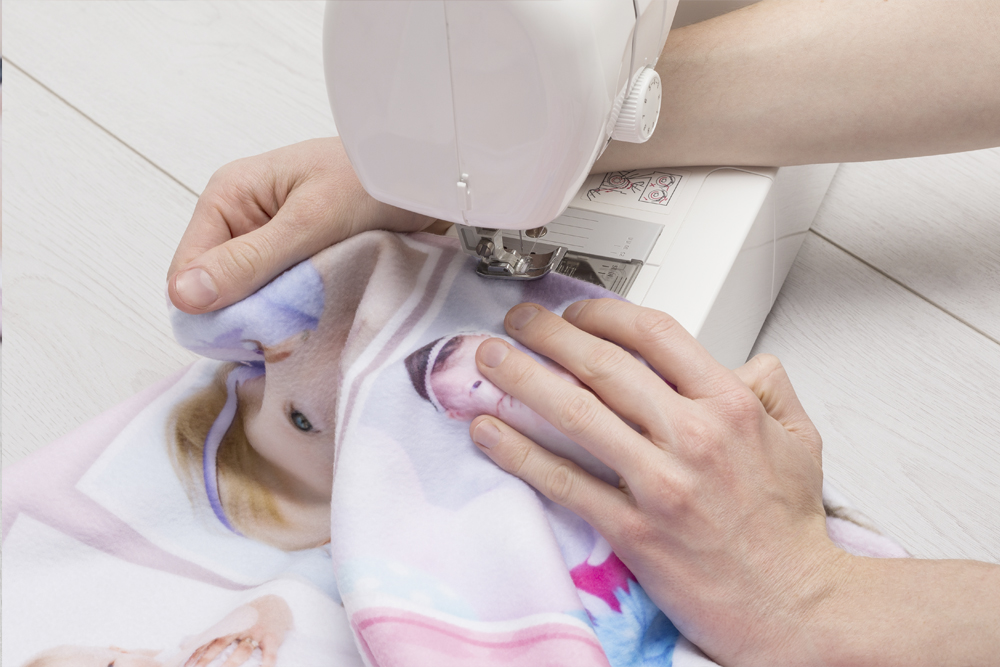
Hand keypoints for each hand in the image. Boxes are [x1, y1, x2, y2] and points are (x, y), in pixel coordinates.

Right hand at [168, 138, 432, 312]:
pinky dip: (298, 313)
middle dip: (247, 317)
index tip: (252, 335)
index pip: (187, 274)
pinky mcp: (298, 262)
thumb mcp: (310, 221)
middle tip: (290, 333)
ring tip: (311, 324)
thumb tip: (183, 296)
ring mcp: (270, 244)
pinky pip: (282, 299)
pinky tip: (321, 318)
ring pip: (251, 301)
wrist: (425, 175)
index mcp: (227, 198)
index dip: (210, 312)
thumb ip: (250, 260)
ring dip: (276, 318)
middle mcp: (241, 221)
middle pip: (217, 292)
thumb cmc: (371, 180)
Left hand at [184, 595, 291, 666]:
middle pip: (221, 644)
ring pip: (242, 650)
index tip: (185, 665)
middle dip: (207, 659)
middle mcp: (241, 627)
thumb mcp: (233, 619)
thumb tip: (186, 644)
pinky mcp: (273, 638)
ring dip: (231, 663)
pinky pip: (269, 654)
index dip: (196, 652)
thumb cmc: (252, 615)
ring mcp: (257, 632)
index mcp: (230, 624)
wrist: (279, 602)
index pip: (209, 639)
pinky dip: (266, 664)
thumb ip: (215, 633)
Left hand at [468, 299, 850, 665]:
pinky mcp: (634, 530)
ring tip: (490, 360)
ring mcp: (660, 483)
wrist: (793, 604)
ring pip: (576, 414)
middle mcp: (693, 436)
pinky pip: (565, 482)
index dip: (605, 313)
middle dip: (549, 333)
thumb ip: (771, 388)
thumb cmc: (790, 527)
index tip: (576, 312)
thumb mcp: (801, 440)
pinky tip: (489, 431)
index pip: (655, 334)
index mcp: (729, 406)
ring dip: (523, 379)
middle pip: (604, 364)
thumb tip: (745, 360)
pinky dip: (519, 452)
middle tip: (518, 321)